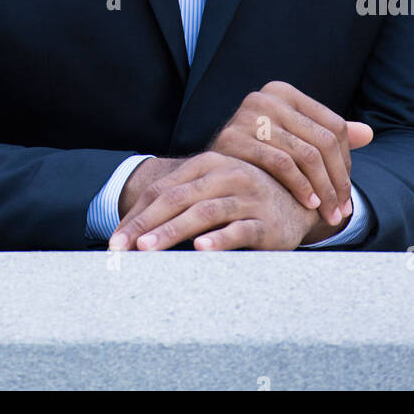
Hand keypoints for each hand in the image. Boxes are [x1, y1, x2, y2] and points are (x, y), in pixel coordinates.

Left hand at [110, 151, 317, 251]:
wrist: (299, 201)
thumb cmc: (243, 198)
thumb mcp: (212, 190)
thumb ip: (181, 200)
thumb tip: (132, 230)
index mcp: (208, 163)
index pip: (163, 189)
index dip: (136, 215)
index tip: (114, 241)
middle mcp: (226, 175)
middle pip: (177, 199)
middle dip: (144, 225)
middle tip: (120, 248)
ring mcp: (248, 197)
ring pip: (203, 213)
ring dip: (172, 231)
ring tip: (147, 249)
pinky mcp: (266, 222)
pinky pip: (240, 230)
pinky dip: (219, 239)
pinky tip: (201, 250)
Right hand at [207, 81, 372, 227]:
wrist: (212, 171)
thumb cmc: (261, 157)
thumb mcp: (295, 142)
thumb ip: (328, 136)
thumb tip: (368, 134)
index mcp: (285, 92)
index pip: (333, 126)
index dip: (346, 164)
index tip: (347, 194)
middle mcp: (266, 97)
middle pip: (322, 141)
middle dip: (337, 182)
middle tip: (341, 211)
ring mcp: (247, 115)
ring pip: (305, 154)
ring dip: (322, 189)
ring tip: (327, 213)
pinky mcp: (233, 138)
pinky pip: (281, 163)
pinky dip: (300, 186)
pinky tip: (308, 203)